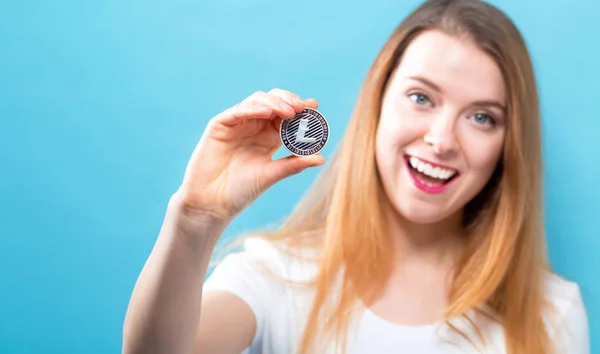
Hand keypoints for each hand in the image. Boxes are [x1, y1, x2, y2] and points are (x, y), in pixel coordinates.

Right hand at [174, 89, 324, 220]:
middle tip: (302, 107)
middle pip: (273, 103)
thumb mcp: (271, 175)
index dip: (300, 109)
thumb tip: (321, 158)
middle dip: (289, 101)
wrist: (213, 204)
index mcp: (268, 138)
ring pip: (257, 101)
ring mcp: (237, 124)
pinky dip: (252, 108)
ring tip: (289, 111)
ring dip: (274, 103)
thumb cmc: (241, 191)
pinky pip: (237, 111)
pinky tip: (267, 112)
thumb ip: (293, 164)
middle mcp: (253, 127)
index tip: (315, 106)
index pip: (286, 117)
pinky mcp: (219, 126)